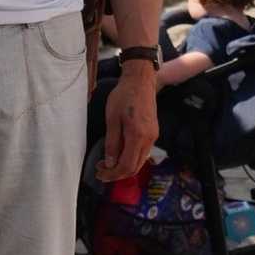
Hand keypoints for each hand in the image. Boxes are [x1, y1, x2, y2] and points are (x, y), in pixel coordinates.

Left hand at [94, 56, 159, 186]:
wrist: (140, 80)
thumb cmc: (123, 96)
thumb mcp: (112, 119)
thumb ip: (112, 143)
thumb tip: (110, 163)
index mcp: (138, 136)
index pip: (127, 165)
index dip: (113, 174)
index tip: (100, 175)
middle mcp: (149, 139)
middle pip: (135, 167)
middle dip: (117, 173)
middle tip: (101, 171)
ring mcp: (153, 136)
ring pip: (139, 161)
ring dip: (123, 165)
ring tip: (107, 163)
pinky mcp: (153, 132)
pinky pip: (142, 152)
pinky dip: (130, 157)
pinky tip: (118, 153)